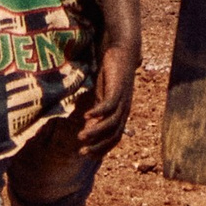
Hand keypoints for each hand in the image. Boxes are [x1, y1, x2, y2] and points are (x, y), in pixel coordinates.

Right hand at [78, 38, 138, 154]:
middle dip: (98, 146)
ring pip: (111, 123)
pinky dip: (98, 112)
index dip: (102, 148)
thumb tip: (88, 129)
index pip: (114, 138)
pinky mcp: (117, 89)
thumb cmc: (111, 75)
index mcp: (122, 113)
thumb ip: (98, 113)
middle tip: (82, 152)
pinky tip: (85, 116)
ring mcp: (122, 100)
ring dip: (95, 132)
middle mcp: (124, 110)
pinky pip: (109, 105)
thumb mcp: (102, 97)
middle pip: (114, 135)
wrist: (122, 51)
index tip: (86, 154)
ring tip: (80, 137)